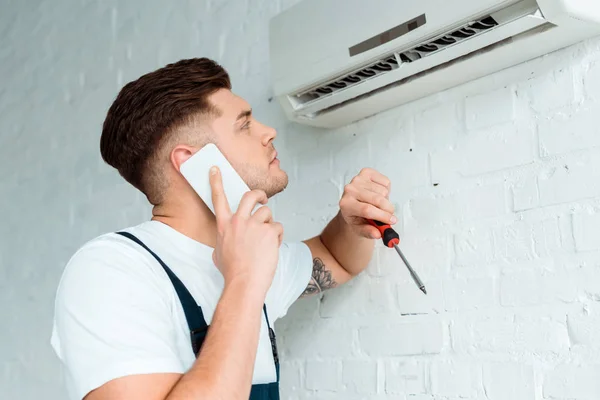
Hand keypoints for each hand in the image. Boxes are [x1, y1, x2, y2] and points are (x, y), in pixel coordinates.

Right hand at [209, 166, 283, 295]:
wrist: (244, 283)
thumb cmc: (232, 272)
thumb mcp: (218, 253)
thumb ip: (223, 241)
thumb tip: (226, 241)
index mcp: (224, 226)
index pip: (218, 198)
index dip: (216, 181)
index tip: (215, 169)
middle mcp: (238, 221)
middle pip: (250, 196)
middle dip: (259, 194)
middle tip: (263, 199)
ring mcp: (254, 225)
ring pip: (267, 214)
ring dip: (270, 225)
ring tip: (267, 241)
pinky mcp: (269, 231)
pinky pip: (278, 227)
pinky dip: (278, 237)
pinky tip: (273, 248)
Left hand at [339, 168, 395, 238]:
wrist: (352, 204)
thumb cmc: (355, 216)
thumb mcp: (359, 229)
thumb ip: (368, 232)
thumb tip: (378, 234)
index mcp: (346, 204)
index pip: (367, 210)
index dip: (382, 216)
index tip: (392, 221)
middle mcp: (350, 190)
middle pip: (377, 200)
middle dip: (388, 210)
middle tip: (391, 217)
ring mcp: (358, 179)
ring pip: (383, 191)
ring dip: (386, 200)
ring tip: (379, 205)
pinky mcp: (366, 172)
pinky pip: (385, 182)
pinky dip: (387, 190)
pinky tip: (379, 195)